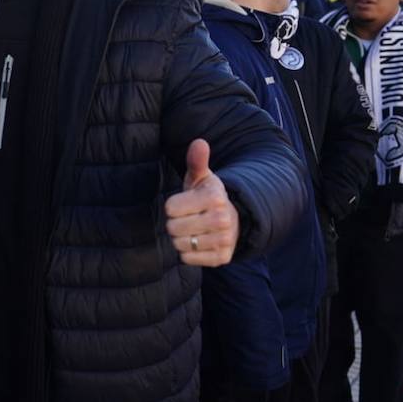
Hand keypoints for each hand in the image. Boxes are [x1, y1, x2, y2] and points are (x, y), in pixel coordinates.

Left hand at [164, 139, 238, 266]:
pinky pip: (187, 259)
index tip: (185, 203)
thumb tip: (199, 142)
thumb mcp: (201, 178)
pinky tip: (198, 243)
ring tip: (193, 230)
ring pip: (179, 244)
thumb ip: (197, 161)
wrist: (232, 220)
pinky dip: (187, 253)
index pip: (170, 208)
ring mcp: (223, 240)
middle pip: (173, 227)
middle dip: (175, 223)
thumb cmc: (207, 197)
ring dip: (180, 238)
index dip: (173, 206)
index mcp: (215, 198)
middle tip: (188, 218)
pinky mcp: (221, 258)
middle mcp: (222, 220)